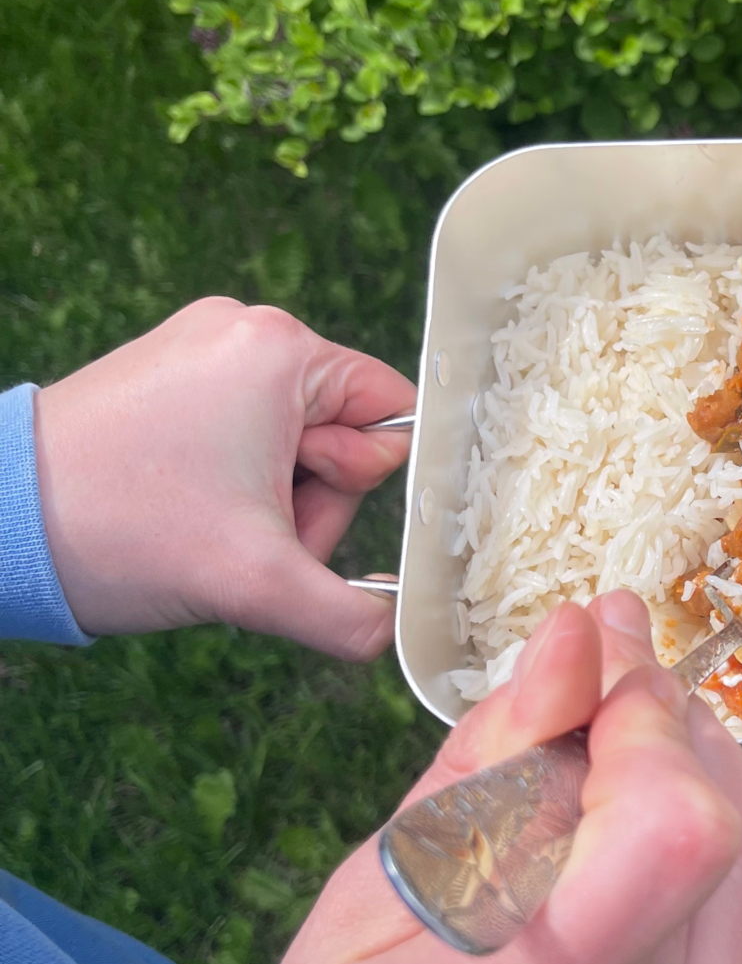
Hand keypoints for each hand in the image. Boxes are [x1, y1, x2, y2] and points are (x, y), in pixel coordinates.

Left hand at [33, 296, 414, 659]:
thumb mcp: (256, 585)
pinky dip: (229, 484)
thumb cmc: (123, 531)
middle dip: (303, 500)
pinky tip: (184, 508)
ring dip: (266, 500)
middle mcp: (243, 329)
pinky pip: (242, 435)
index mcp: (279, 349)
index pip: (391, 412)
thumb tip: (396, 634)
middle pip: (338, 430)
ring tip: (201, 525)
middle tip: (238, 533)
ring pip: (289, 441)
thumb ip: (350, 616)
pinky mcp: (166, 374)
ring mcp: (199, 348)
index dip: (358, 483)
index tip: (293, 518)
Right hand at [252, 593, 741, 963]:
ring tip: (615, 742)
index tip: (602, 661)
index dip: (653, 728)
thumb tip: (585, 635)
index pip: (664, 846)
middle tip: (607, 673)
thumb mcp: (370, 893)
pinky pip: (737, 931)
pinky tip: (633, 825)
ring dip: (697, 774)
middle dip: (673, 727)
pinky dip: (697, 851)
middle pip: (719, 846)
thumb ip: (493, 763)